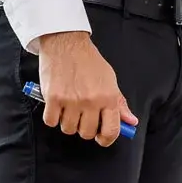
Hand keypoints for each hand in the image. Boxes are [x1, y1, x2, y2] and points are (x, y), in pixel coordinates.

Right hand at [36, 32, 137, 146]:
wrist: (66, 42)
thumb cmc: (89, 61)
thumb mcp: (110, 80)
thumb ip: (119, 103)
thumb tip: (130, 122)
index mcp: (108, 97)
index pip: (111, 130)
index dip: (106, 139)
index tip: (101, 138)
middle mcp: (91, 101)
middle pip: (86, 133)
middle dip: (84, 128)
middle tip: (82, 117)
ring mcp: (71, 101)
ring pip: (68, 129)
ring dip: (67, 122)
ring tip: (69, 108)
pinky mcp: (53, 98)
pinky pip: (51, 121)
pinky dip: (52, 117)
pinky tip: (56, 106)